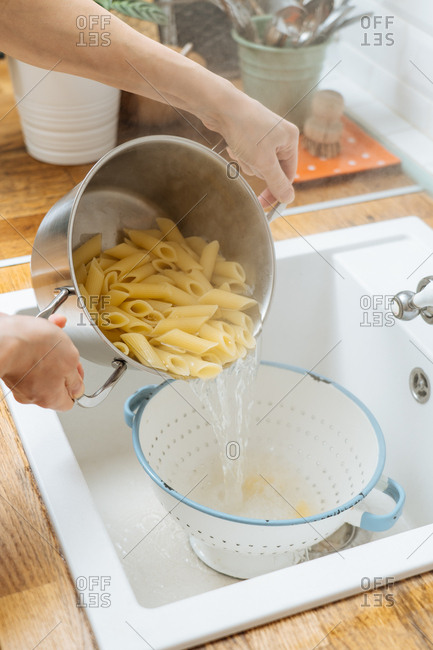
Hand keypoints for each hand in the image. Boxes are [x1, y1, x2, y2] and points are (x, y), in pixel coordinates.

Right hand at [0, 314, 83, 410]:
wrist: (4, 336)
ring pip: (41, 367)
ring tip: (50, 337)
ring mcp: (19, 381)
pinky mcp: (10, 366)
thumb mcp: (70, 361)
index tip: (76, 371)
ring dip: (48, 351)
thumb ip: (76, 380)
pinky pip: (27, 357)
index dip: (76, 384)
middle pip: (55, 383)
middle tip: (64, 351)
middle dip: (61, 364)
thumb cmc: (35, 348)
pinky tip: (38, 331)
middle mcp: (32, 394)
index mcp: (51, 398)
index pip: (69, 401)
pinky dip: (34, 344)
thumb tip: (77, 389)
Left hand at [204, 91, 298, 206]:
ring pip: (257, 163)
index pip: (288, 174)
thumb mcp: (264, 162)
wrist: (219, 105)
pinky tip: (232, 143)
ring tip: (239, 147)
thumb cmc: (245, 130)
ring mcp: (264, 133)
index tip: (263, 204)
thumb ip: (277, 182)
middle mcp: (280, 135)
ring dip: (246, 162)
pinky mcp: (249, 133)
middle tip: (249, 157)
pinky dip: (239, 153)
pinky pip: (247, 154)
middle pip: (271, 169)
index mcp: (290, 139)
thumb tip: (288, 199)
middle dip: (257, 168)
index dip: (276, 190)